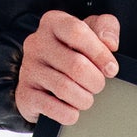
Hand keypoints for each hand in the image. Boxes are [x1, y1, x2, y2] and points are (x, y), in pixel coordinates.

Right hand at [15, 10, 119, 124]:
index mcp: (53, 23)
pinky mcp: (25, 94)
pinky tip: (72, 110)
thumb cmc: (72, 54)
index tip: (111, 68)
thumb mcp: (91, 33)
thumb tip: (110, 43)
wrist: (42, 80)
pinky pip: (53, 108)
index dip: (100, 53)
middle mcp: (36, 43)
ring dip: (84, 99)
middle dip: (95, 81)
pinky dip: (69, 114)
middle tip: (97, 86)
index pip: (77, 32)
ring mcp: (28, 69)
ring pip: (65, 88)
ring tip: (86, 98)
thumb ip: (106, 28)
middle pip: (76, 65)